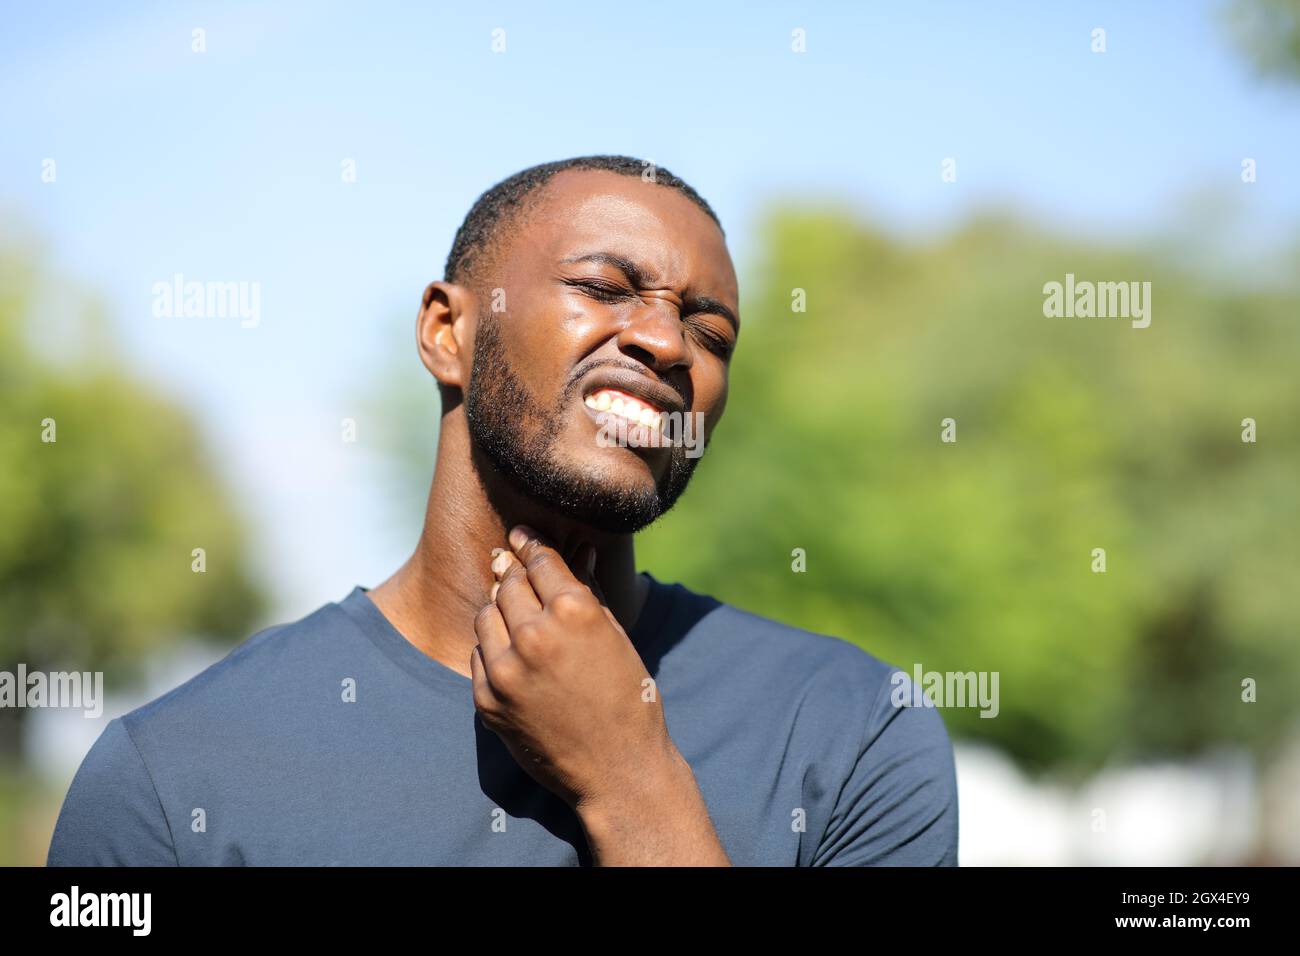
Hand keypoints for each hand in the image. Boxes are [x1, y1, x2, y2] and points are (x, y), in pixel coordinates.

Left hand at [469, 525, 676, 812]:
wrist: (617, 771)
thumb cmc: (629, 700)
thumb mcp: (616, 638)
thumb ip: (589, 592)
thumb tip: (581, 552)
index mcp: (574, 612)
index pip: (540, 561)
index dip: (530, 543)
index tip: (522, 535)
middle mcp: (535, 635)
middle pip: (509, 583)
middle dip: (513, 572)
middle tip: (511, 563)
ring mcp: (505, 670)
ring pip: (487, 615)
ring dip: (500, 608)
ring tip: (514, 612)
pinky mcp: (487, 700)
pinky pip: (479, 655)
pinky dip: (493, 647)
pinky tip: (511, 652)